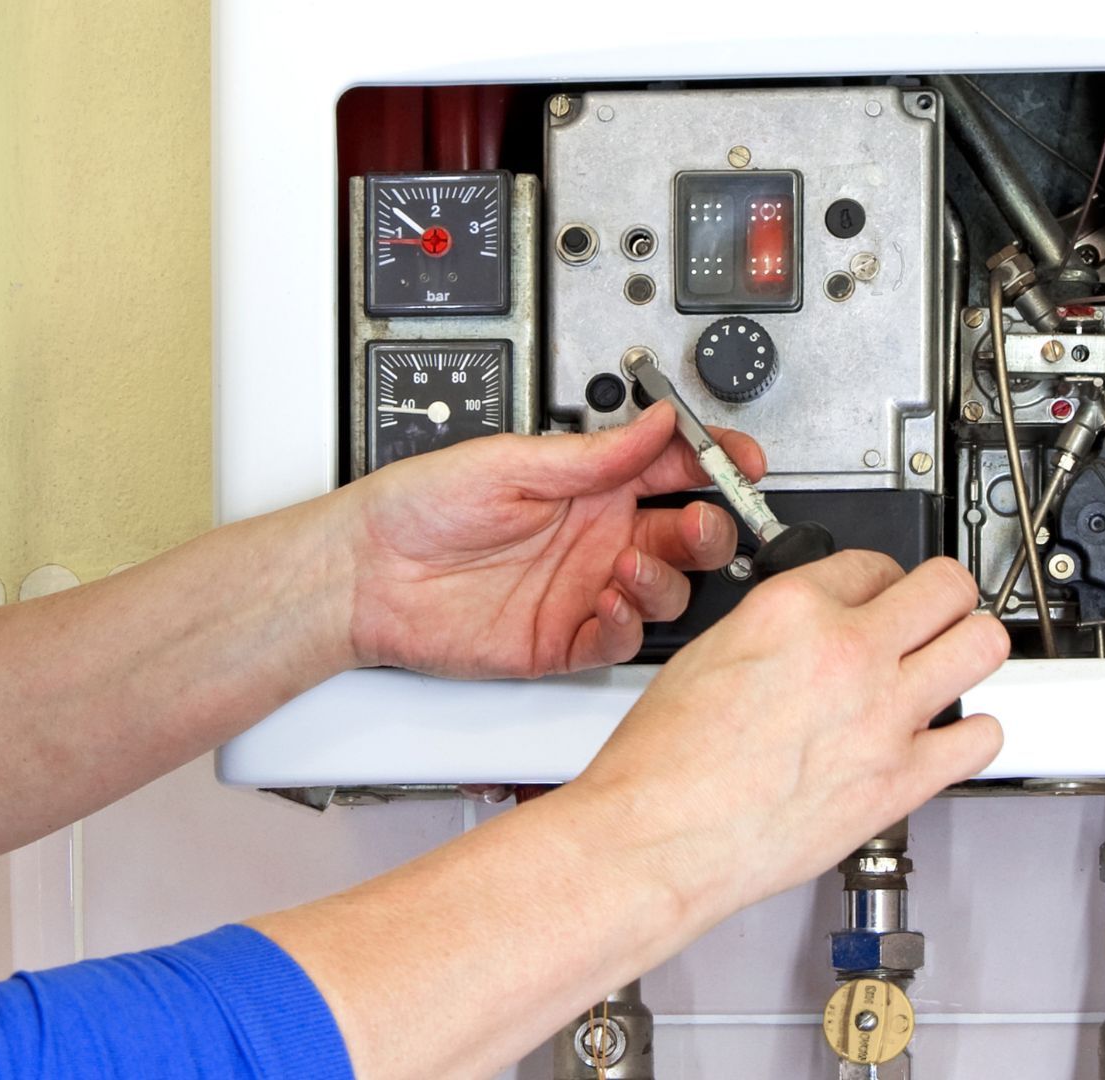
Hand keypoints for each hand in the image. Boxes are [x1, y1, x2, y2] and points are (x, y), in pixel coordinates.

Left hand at [341, 403, 765, 676]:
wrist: (364, 575)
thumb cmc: (418, 507)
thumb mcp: (508, 462)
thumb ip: (594, 454)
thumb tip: (660, 422)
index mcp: (589, 484)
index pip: (674, 468)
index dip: (715, 463)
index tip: (741, 461)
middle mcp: (595, 536)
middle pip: (687, 535)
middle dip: (709, 528)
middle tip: (700, 523)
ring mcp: (582, 589)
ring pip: (665, 591)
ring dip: (663, 579)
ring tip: (626, 566)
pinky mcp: (562, 640)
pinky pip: (618, 641)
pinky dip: (626, 627)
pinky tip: (607, 606)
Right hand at [572, 551, 1009, 912]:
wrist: (659, 837)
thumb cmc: (664, 762)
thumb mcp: (708, 652)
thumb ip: (779, 630)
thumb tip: (813, 630)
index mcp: (793, 610)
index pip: (875, 563)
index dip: (879, 581)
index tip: (880, 598)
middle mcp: (848, 652)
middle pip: (948, 587)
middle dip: (944, 597)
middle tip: (935, 614)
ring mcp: (884, 715)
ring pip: (984, 645)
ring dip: (971, 648)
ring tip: (951, 662)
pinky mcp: (902, 780)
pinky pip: (981, 737)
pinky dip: (973, 733)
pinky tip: (949, 735)